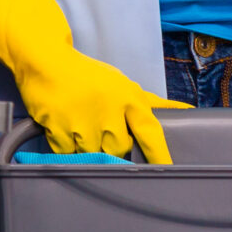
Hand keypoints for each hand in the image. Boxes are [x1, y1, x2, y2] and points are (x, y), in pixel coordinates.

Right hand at [0, 0, 179, 162]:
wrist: (46, 62)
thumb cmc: (87, 75)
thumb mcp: (122, 84)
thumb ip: (152, 102)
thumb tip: (185, 110)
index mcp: (128, 98)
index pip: (150, 131)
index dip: (160, 154)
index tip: (167, 170)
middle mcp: (109, 111)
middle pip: (119, 149)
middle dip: (110, 146)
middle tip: (99, 129)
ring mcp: (83, 122)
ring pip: (92, 154)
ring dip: (86, 147)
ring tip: (79, 125)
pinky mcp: (59, 129)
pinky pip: (68, 153)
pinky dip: (66, 146)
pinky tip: (64, 127)